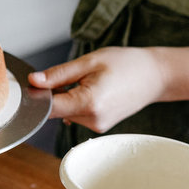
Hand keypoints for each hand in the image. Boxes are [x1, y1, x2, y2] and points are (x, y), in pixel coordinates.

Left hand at [28, 46, 166, 132]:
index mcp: (89, 103)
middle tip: (74, 74)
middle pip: (56, 109)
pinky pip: (77, 114)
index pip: (49, 107)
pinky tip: (93, 90)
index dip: (37, 94)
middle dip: (56, 92)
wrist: (155, 76)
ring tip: (90, 81)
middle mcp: (93, 120)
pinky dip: (77, 102)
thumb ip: (58, 74)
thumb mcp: (89, 62)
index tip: (34, 82)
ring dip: (68, 97)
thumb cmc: (126, 64)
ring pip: (66, 112)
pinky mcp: (100, 126)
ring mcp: (97, 126)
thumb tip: (33, 81)